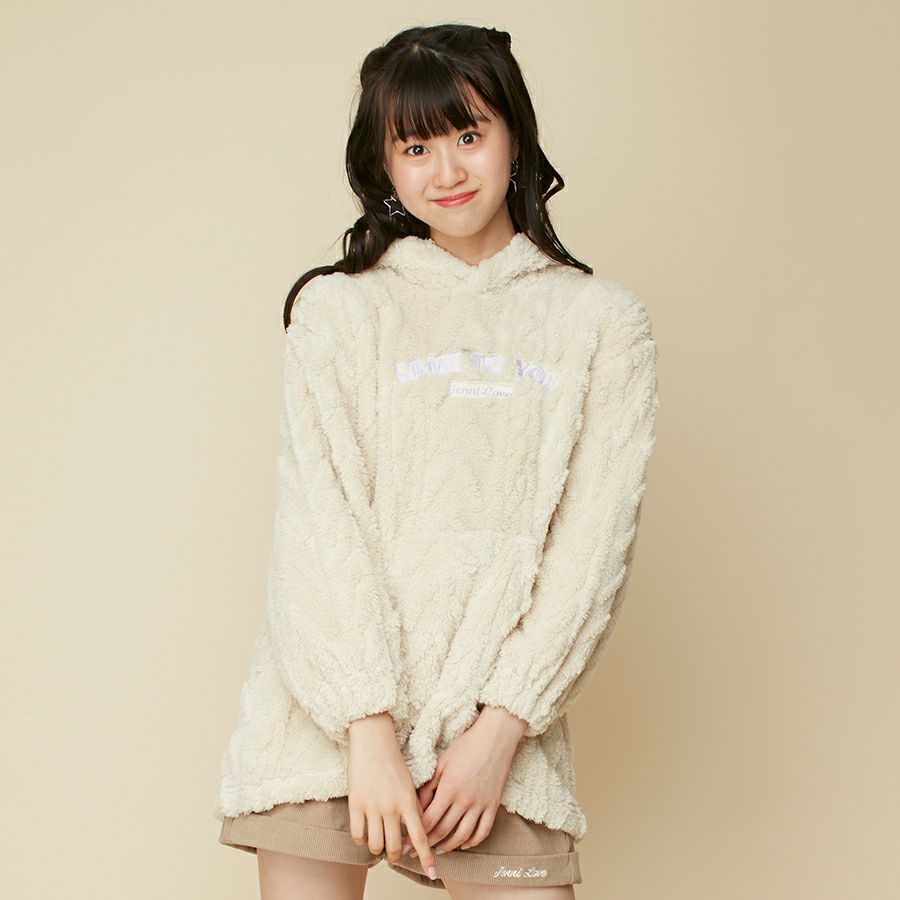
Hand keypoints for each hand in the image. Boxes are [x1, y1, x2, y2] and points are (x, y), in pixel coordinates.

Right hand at [346, 712, 436, 879]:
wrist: (373, 739)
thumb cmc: (394, 760)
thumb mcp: (410, 784)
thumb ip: (414, 808)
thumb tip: (416, 834)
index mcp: (409, 801)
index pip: (421, 837)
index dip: (427, 858)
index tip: (433, 873)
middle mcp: (391, 807)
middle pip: (395, 848)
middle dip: (397, 856)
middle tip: (397, 854)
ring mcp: (372, 807)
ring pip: (376, 846)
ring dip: (379, 849)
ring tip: (381, 843)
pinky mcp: (355, 804)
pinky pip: (358, 835)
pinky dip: (362, 839)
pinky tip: (366, 833)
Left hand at [404, 704, 526, 856]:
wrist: (495, 738)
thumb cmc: (466, 746)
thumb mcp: (442, 762)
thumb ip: (429, 786)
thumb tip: (417, 806)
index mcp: (449, 789)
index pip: (428, 820)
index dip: (415, 834)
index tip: (406, 842)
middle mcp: (464, 800)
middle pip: (443, 831)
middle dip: (427, 844)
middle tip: (417, 852)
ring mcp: (481, 804)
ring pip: (462, 835)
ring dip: (448, 846)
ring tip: (438, 850)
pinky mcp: (493, 805)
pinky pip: (483, 831)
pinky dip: (473, 841)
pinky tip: (463, 844)